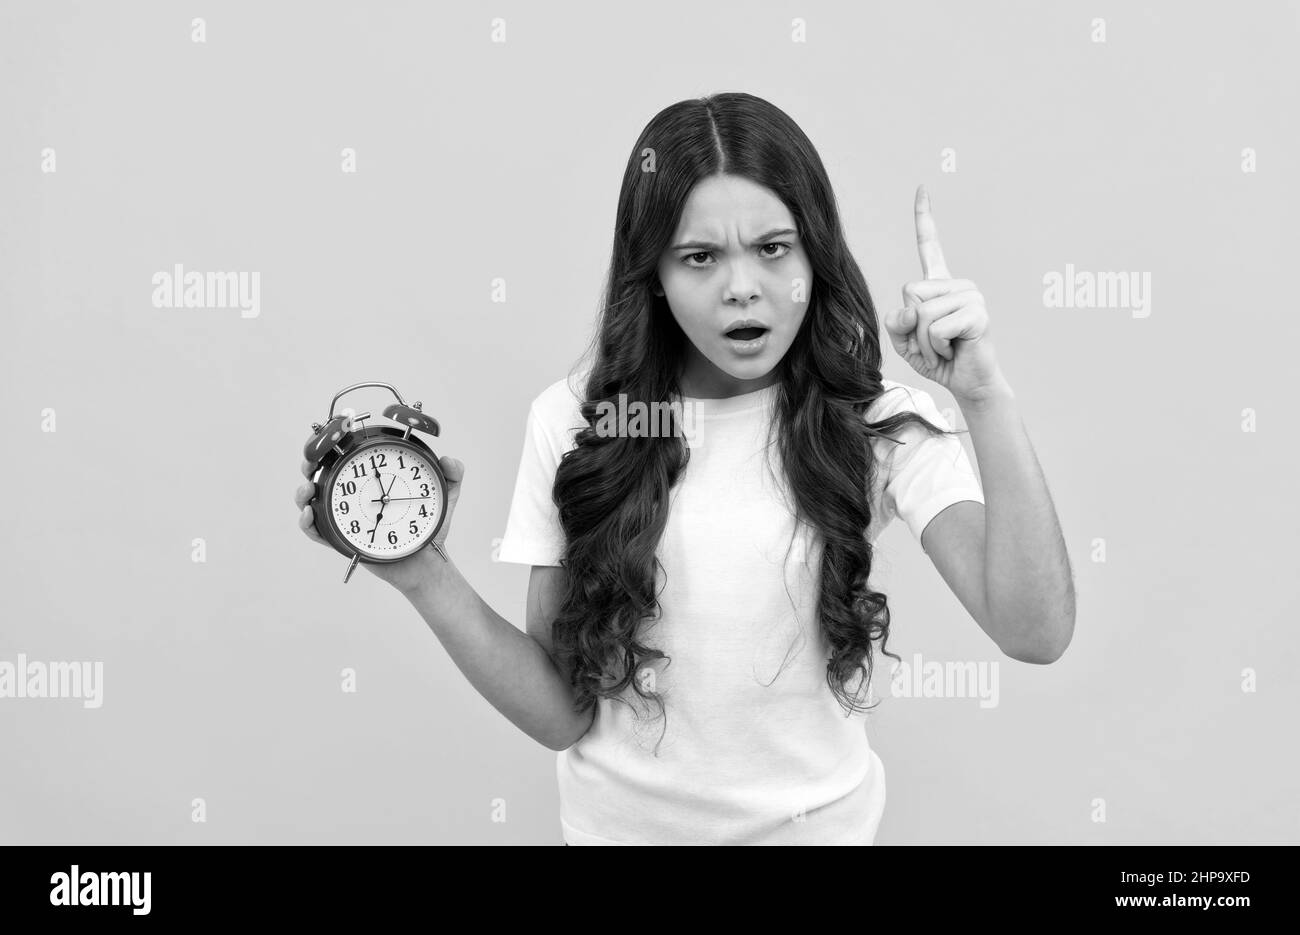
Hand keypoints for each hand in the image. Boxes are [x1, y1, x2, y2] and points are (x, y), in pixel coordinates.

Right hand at [295, 455, 465, 594]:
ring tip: (309, 489)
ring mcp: (344, 515)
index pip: (347, 453)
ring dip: (303, 492)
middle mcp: (354, 493)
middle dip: (310, 461)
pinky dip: (307, 522)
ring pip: (311, 499)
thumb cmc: (429, 526)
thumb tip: (449, 460)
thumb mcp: (445, 495)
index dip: (332, 441)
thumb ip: (452, 474)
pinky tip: (310, 514)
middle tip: (312, 461)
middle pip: (321, 472)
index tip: (331, 433)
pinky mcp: (341, 538)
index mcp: (372, 478)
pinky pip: (316, 530)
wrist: (426, 561)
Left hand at [883, 185, 1010, 403]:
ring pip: (922, 314)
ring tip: (946, 347)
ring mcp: (971, 296)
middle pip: (910, 293)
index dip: (924, 217)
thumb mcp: (905, 340)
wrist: (968, 382)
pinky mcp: (978, 314)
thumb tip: (912, 308)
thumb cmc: (938, 358)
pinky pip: (936, 329)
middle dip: (913, 327)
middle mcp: (957, 284)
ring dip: (925, 341)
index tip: (922, 188)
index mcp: (939, 285)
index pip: (929, 246)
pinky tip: (954, 349)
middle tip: (935, 341)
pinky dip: (938, 347)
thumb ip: (897, 321)